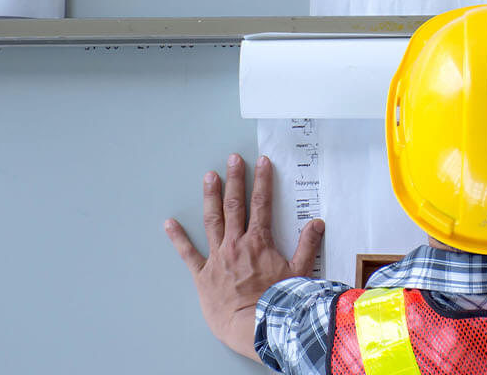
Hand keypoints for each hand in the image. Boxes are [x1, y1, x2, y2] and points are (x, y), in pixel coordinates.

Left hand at [164, 153, 324, 358]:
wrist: (253, 325)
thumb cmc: (278, 302)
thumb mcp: (299, 272)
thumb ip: (307, 246)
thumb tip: (317, 223)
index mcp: (259, 242)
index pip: (262, 203)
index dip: (262, 181)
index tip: (262, 162)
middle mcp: (236, 244)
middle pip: (235, 205)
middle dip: (235, 180)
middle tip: (232, 160)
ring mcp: (217, 258)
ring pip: (212, 221)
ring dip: (211, 197)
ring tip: (208, 177)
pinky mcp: (203, 275)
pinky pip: (188, 254)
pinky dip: (178, 238)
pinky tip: (170, 224)